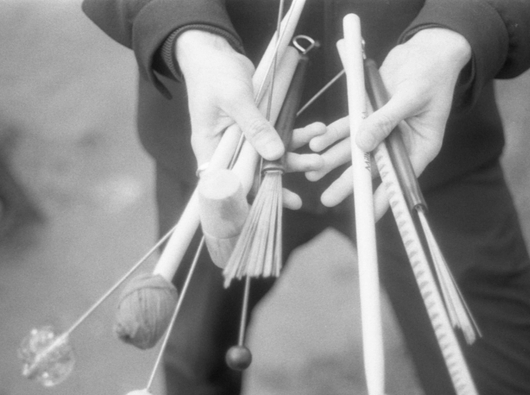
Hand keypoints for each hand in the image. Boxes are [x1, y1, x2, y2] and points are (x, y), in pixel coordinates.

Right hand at [176, 30, 324, 209]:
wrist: (215, 53)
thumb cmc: (214, 74)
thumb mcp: (235, 99)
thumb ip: (255, 126)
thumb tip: (275, 154)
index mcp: (211, 149)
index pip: (227, 184)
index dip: (246, 199)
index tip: (266, 207)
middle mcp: (227, 150)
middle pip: (251, 176)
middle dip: (276, 185)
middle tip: (298, 201)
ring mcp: (243, 141)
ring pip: (270, 159)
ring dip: (294, 160)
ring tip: (318, 159)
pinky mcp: (257, 129)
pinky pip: (278, 138)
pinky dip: (296, 136)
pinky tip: (316, 131)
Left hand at [306, 28, 471, 214]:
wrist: (429, 48)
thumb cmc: (433, 73)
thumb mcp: (412, 96)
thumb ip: (386, 119)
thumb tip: (363, 143)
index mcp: (422, 146)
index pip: (400, 178)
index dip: (384, 197)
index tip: (368, 214)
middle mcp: (401, 142)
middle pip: (373, 167)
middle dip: (350, 182)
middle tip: (328, 199)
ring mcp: (384, 128)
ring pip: (356, 149)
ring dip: (334, 159)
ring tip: (313, 171)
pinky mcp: (370, 112)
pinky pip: (348, 127)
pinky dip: (333, 134)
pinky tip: (317, 142)